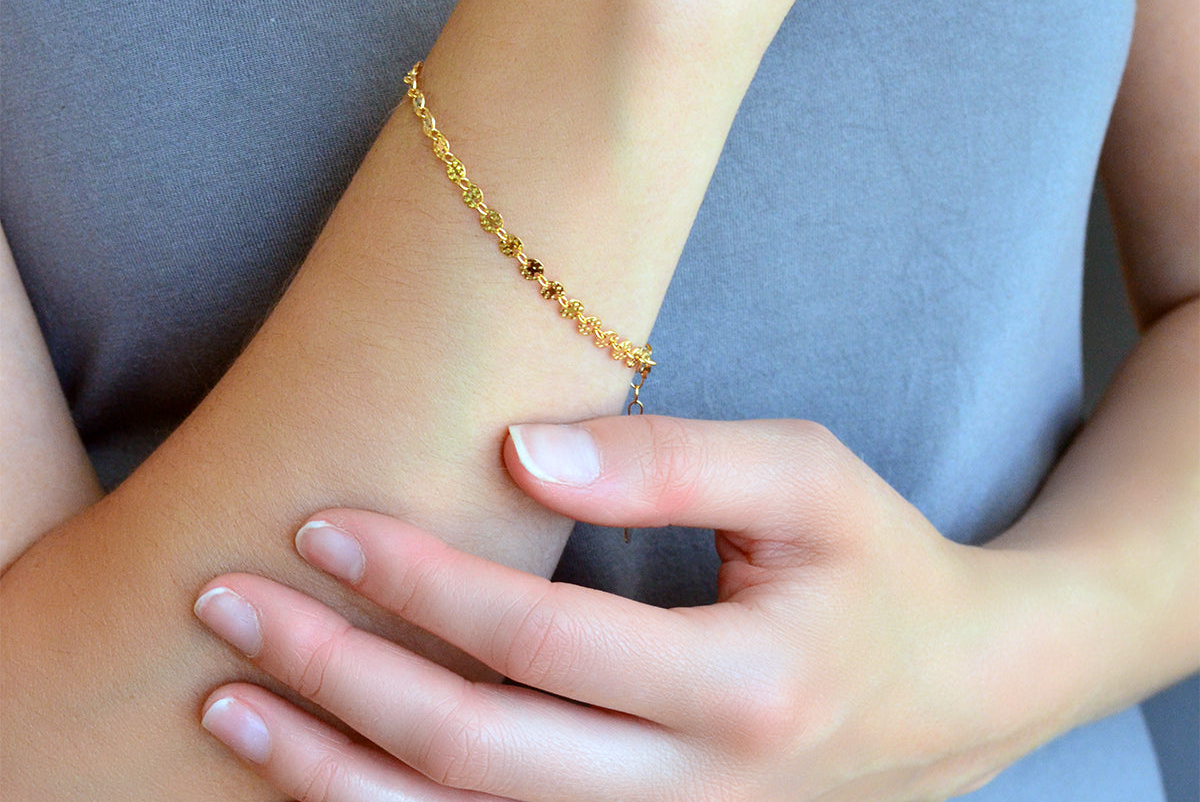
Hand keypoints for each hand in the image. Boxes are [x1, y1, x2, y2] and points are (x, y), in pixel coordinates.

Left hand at [193, 416, 1072, 800]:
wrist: (954, 686)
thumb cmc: (873, 556)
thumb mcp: (802, 473)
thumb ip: (667, 459)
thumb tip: (515, 455)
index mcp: (743, 689)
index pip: (536, 641)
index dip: (417, 580)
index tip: (320, 517)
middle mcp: (696, 795)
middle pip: (475, 755)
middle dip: (335, 679)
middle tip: (226, 604)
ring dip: (334, 774)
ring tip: (226, 712)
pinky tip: (321, 773)